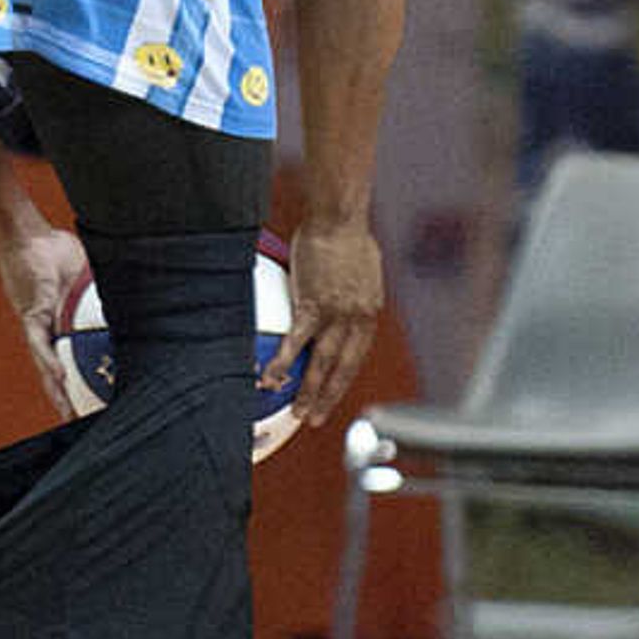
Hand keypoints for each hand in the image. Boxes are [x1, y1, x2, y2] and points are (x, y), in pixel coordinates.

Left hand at [0, 215, 93, 420]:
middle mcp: (50, 332)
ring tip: (68, 414)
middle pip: (60, 374)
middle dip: (72, 399)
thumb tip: (145, 288)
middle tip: (85, 424)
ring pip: (48, 366)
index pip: (77, 362)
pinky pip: (40, 342)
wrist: (27, 235)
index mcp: (64, 327)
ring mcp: (39, 326)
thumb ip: (108, 285)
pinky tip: (59, 376)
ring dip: (58, 390)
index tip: (102, 405)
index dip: (86, 384)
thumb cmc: (55, 252)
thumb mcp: (90, 273)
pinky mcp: (30, 314)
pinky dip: (49, 359)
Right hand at [271, 215, 383, 432]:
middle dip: (328, 397)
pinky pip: (297, 341)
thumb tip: (338, 298)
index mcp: (369, 313)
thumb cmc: (346, 235)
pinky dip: (284, 363)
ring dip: (309, 391)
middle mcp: (358, 319)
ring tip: (298, 412)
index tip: (332, 395)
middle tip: (315, 419)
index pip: (356, 356)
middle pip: (342, 368)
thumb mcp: (360, 270)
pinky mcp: (313, 305)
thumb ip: (351, 292)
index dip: (343, 379)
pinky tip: (269, 377)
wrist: (339, 218)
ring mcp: (336, 315)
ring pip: (322, 363)